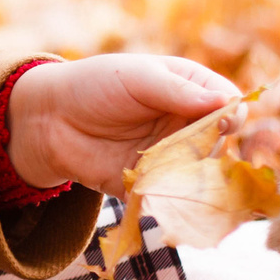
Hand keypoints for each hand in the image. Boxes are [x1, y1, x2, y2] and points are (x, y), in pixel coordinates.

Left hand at [3, 54, 240, 197]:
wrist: (48, 120)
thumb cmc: (94, 85)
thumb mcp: (136, 77)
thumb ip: (178, 90)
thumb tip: (226, 102)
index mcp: (190, 91)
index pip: (229, 105)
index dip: (231, 115)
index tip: (221, 123)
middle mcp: (187, 126)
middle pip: (220, 144)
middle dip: (211, 151)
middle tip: (191, 151)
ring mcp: (171, 158)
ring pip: (201, 176)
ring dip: (193, 179)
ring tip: (173, 175)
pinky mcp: (150, 185)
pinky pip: (171, 199)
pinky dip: (171, 202)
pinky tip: (163, 198)